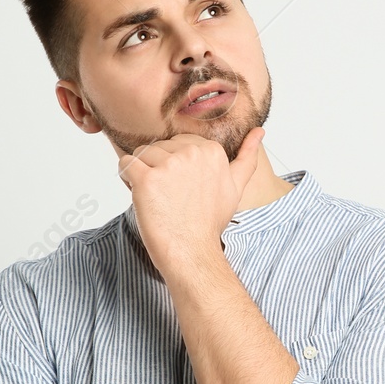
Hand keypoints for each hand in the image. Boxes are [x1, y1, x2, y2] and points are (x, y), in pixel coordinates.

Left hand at [116, 128, 263, 270]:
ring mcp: (169, 165)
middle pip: (159, 147)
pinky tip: (142, 196)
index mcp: (212, 150)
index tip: (184, 188)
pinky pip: (125, 164)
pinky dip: (127, 179)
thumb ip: (247, 156)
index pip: (178, 143)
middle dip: (159, 168)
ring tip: (158, 198)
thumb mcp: (236, 187)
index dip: (176, 165)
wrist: (193, 252)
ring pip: (142, 154)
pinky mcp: (147, 179)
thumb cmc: (209, 222)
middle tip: (172, 196)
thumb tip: (259, 131)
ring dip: (143, 174)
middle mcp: (192, 153)